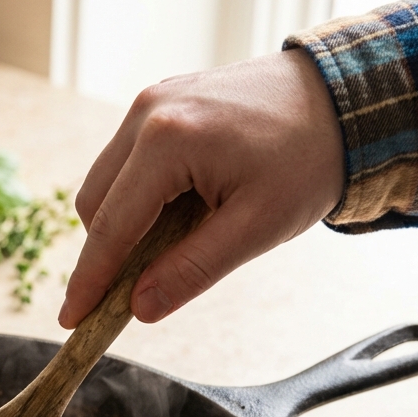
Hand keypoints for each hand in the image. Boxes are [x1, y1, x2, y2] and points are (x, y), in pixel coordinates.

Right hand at [59, 49, 344, 327]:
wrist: (346, 96)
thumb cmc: (309, 159)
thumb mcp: (257, 227)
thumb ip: (192, 271)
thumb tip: (139, 308)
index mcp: (167, 141)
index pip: (111, 228)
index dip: (88, 281)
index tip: (72, 321)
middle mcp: (146, 113)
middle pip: (94, 204)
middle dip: (105, 254)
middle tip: (133, 291)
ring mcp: (150, 102)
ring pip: (104, 183)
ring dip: (121, 224)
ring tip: (170, 245)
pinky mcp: (159, 103)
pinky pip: (125, 162)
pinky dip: (135, 197)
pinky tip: (174, 214)